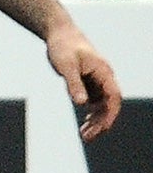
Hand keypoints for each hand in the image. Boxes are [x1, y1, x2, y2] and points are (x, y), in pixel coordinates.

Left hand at [45, 21, 122, 139]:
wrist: (59, 35)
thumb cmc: (63, 47)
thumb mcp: (66, 66)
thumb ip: (74, 84)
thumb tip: (82, 104)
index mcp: (104, 72)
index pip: (113, 97)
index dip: (109, 114)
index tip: (101, 128)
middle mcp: (104, 78)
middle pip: (109, 104)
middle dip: (101, 122)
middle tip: (87, 137)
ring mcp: (97, 81)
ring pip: (102, 105)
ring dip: (96, 121)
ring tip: (85, 136)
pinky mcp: (89, 83)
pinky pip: (95, 102)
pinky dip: (91, 114)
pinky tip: (84, 125)